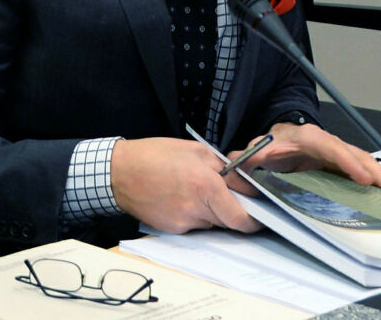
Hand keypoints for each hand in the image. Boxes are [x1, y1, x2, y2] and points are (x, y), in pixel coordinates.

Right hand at [110, 137, 261, 233]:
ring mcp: (183, 223)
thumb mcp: (195, 150)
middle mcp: (197, 209)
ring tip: (195, 190)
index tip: (260, 215)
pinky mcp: (172, 230)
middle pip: (228, 221)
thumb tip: (245, 182)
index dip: (254, 220)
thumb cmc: (155, 155)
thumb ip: (224, 167)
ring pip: (211, 223)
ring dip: (211, 211)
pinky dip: (194, 214)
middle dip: (232, 210)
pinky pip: (193, 225)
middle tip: (226, 194)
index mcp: (206, 185)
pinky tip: (179, 197)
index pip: (241, 218)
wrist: (119, 172)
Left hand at [240, 122, 380, 193]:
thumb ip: (243, 159)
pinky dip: (376, 182)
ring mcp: (336, 152)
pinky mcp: (341, 164)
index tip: (362, 176)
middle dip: (374, 171)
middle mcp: (324, 142)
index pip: (328, 145)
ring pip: (362, 161)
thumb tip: (232, 163)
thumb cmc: (269, 147)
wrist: (276, 142)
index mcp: (304, 137)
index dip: (346, 160)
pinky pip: (361, 171)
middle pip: (354, 152)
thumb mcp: (254, 152)